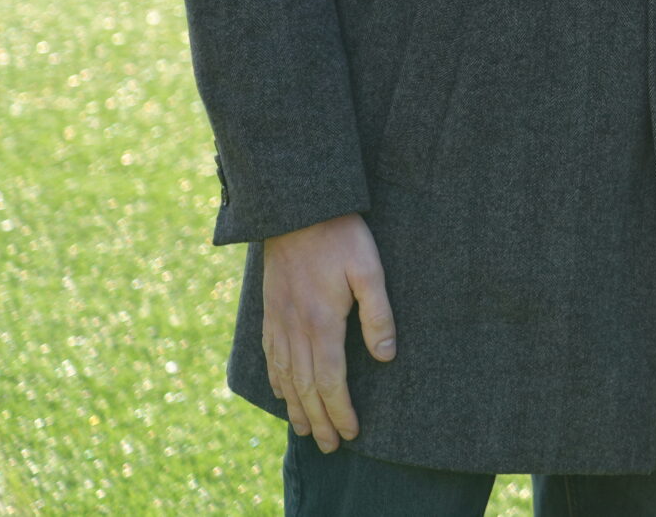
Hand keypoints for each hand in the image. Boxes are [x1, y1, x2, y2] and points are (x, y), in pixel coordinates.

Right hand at [261, 212, 396, 452]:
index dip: (340, 410)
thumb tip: (386, 355)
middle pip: (306, 387)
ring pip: (285, 376)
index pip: (331, 381)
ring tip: (306, 431)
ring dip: (296, 407)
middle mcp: (295, 329)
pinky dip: (275, 380)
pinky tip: (280, 392)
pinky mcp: (270, 310)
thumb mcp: (369, 270)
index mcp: (322, 323)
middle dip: (320, 419)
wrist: (296, 210)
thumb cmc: (340, 237)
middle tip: (331, 446)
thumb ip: (378, 314)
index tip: (351, 433)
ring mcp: (279, 321)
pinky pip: (270, 355)